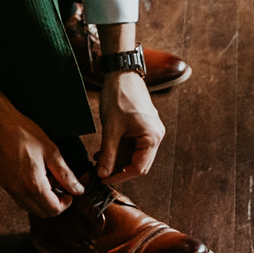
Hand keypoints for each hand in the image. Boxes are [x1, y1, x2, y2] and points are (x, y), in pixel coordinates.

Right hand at [0, 77, 84, 217]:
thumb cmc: (23, 131)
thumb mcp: (50, 150)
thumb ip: (65, 174)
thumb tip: (77, 189)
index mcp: (32, 184)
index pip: (53, 210)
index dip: (66, 203)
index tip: (69, 191)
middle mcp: (18, 191)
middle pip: (42, 213)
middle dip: (55, 203)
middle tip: (59, 185)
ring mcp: (8, 188)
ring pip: (30, 208)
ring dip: (42, 200)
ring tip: (47, 179)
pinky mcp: (2, 183)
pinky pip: (20, 199)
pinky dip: (30, 195)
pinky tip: (34, 176)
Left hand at [96, 70, 164, 184]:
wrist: (121, 73)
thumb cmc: (118, 96)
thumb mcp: (111, 128)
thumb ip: (108, 153)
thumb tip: (102, 174)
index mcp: (152, 137)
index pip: (138, 167)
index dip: (120, 176)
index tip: (103, 179)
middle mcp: (155, 136)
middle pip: (137, 162)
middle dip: (118, 168)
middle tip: (99, 172)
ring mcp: (149, 131)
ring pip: (133, 154)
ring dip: (116, 159)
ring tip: (97, 161)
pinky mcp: (142, 126)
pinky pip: (131, 144)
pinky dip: (118, 149)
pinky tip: (103, 152)